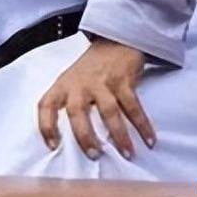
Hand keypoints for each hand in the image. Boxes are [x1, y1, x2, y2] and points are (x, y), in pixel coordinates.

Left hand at [37, 37, 154, 159]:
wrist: (114, 41)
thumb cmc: (90, 69)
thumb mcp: (70, 82)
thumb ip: (67, 104)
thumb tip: (67, 141)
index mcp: (63, 86)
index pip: (46, 105)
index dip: (46, 126)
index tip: (53, 146)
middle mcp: (79, 84)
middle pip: (77, 111)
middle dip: (85, 135)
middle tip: (94, 155)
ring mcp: (102, 82)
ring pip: (108, 111)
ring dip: (119, 135)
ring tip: (127, 154)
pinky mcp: (123, 80)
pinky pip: (133, 106)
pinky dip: (142, 124)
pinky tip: (149, 140)